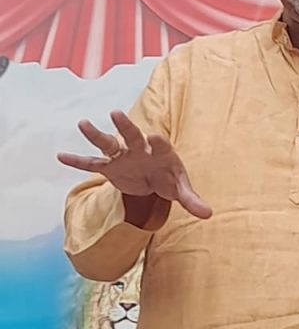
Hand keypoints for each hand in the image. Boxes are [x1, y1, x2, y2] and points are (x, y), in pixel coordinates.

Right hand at [58, 110, 211, 219]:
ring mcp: (123, 157)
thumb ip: (192, 200)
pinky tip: (61, 156)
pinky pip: (92, 163)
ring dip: (96, 135)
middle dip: (125, 126)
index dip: (158, 142)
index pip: (160, 145)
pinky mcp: (110, 168)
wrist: (155, 179)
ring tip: (82, 123)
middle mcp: (139, 149)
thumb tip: (208, 215)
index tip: (155, 136)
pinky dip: (77, 161)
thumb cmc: (170, 178)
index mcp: (161, 152)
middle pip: (131, 135)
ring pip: (108, 144)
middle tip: (116, 113)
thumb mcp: (181, 189)